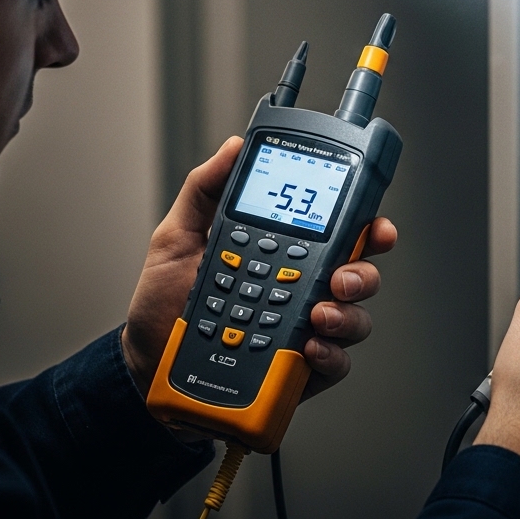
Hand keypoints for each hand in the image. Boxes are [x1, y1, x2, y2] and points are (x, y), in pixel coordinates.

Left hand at [121, 136, 396, 401]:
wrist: (144, 359)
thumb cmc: (164, 302)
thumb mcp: (177, 236)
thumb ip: (205, 189)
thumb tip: (233, 148)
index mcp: (283, 253)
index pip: (337, 233)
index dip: (367, 226)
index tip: (375, 225)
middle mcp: (301, 290)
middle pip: (359, 274)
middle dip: (363, 273)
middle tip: (340, 277)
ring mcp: (304, 330)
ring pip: (354, 319)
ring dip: (346, 315)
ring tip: (317, 315)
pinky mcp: (299, 370)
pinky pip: (334, 363)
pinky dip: (329, 355)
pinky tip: (309, 347)